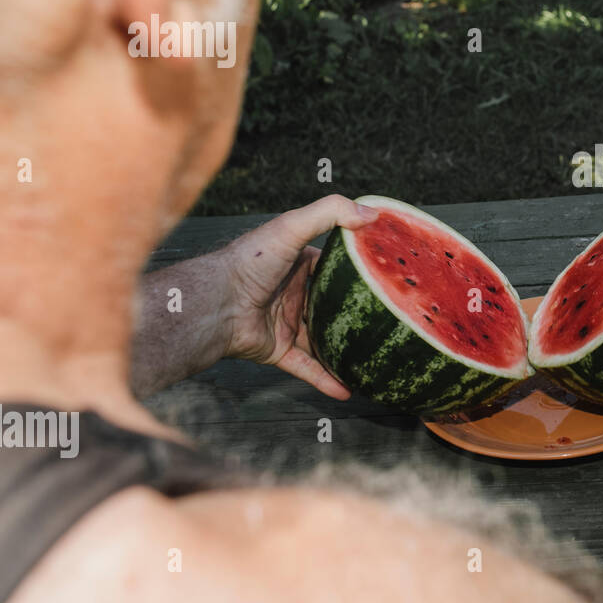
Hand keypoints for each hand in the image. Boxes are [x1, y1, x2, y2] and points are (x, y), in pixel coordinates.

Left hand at [218, 195, 376, 398]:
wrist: (215, 304)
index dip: (358, 272)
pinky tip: (347, 390)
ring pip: (323, 340)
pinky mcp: (278, 350)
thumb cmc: (249, 262)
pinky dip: (325, 380)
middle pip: (332, 307)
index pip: (335, 268)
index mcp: (298, 264)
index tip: (388, 278)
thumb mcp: (291, 227)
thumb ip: (329, 213)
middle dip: (355, 315)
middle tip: (388, 322)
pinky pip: (306, 367)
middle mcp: (293, 294)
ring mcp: (287, 324)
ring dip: (344, 351)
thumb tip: (372, 212)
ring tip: (373, 360)